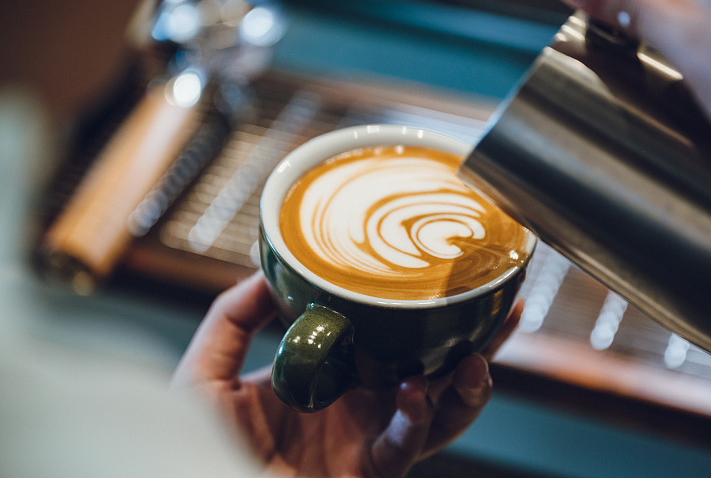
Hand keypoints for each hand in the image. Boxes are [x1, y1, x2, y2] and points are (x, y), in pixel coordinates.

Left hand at [172, 273, 522, 477]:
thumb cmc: (188, 444)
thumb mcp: (204, 372)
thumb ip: (231, 319)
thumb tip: (268, 271)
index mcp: (330, 378)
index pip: (388, 340)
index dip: (420, 315)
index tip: (443, 280)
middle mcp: (358, 408)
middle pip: (432, 373)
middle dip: (474, 344)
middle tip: (504, 309)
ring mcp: (365, 442)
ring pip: (439, 414)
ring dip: (467, 386)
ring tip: (478, 356)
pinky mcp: (367, 473)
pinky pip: (406, 447)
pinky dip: (418, 419)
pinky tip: (415, 391)